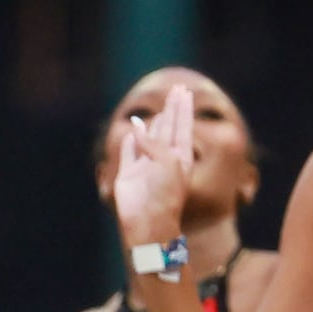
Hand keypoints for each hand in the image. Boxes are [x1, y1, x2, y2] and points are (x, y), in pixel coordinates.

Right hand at [108, 82, 192, 251]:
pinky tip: (134, 130)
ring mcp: (145, 166)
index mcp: (180, 157)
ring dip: (153, 124)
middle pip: (168, 128)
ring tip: (160, 110)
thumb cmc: (164, 192)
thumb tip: (138, 128)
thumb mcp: (167, 161)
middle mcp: (164, 159)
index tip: (184, 92)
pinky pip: (129, 152)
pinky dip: (131, 141)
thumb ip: (154, 143)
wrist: (147, 221)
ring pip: (148, 138)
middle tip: (176, 90)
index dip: (183, 109)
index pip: (182, 126)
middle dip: (172, 109)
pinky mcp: (128, 174)